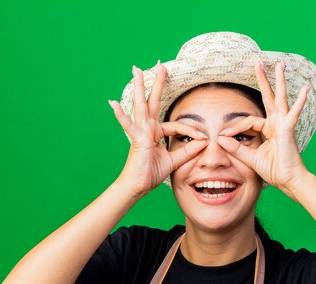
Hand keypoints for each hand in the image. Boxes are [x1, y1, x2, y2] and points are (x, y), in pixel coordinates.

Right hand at [109, 62, 207, 197]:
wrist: (138, 186)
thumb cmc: (151, 173)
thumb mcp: (174, 160)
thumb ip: (187, 151)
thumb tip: (203, 142)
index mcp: (156, 133)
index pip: (176, 126)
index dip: (191, 132)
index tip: (203, 138)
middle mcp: (147, 128)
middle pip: (154, 102)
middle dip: (158, 84)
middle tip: (161, 65)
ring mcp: (140, 132)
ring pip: (142, 105)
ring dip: (140, 87)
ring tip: (136, 70)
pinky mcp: (136, 139)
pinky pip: (128, 125)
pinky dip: (120, 115)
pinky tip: (112, 103)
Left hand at [217, 61, 310, 192]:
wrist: (288, 181)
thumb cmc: (273, 170)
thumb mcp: (249, 158)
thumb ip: (235, 147)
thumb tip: (219, 138)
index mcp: (269, 129)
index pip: (249, 121)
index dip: (235, 127)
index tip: (223, 135)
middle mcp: (277, 124)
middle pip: (269, 98)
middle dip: (263, 80)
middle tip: (258, 63)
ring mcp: (284, 125)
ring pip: (280, 99)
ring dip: (280, 81)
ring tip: (280, 65)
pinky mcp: (288, 130)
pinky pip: (293, 113)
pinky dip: (300, 102)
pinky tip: (305, 90)